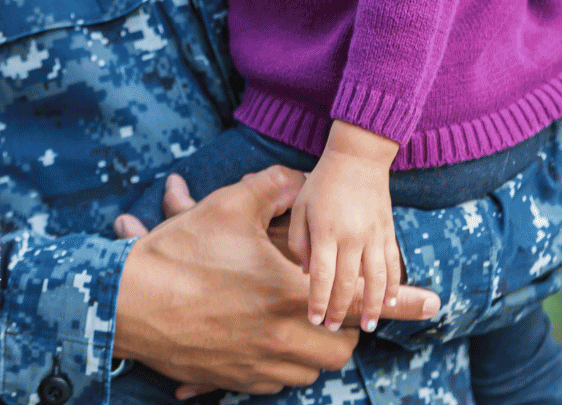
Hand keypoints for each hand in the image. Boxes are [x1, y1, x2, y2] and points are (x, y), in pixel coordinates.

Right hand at [112, 166, 438, 398]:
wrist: (125, 304)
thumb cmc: (178, 254)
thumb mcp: (228, 206)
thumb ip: (274, 187)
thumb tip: (299, 179)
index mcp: (290, 293)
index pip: (363, 301)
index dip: (404, 303)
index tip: (436, 304)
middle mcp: (282, 337)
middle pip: (342, 348)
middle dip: (346, 328)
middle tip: (339, 308)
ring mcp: (258, 366)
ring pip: (311, 369)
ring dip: (315, 348)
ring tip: (302, 322)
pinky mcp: (235, 381)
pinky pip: (275, 382)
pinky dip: (280, 363)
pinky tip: (263, 338)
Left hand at [287, 121, 402, 332]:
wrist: (358, 156)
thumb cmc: (323, 182)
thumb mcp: (301, 206)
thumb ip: (299, 241)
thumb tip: (308, 272)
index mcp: (327, 231)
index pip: (323, 276)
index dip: (319, 301)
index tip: (315, 319)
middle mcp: (352, 236)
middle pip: (348, 283)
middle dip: (341, 309)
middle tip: (333, 328)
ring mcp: (373, 235)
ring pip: (376, 279)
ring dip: (373, 306)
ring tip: (368, 326)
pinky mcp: (388, 231)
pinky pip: (393, 263)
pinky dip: (393, 284)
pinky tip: (389, 300)